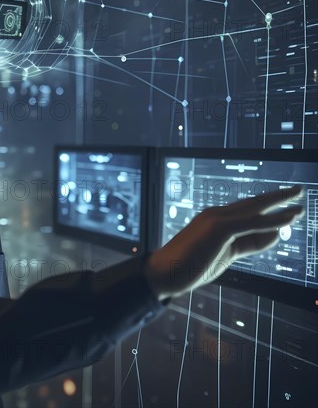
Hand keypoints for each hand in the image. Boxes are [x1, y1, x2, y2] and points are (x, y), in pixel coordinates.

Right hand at [143, 185, 304, 300]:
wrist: (165, 272)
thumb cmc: (191, 266)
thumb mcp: (227, 255)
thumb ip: (251, 244)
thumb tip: (276, 235)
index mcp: (215, 220)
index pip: (248, 214)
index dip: (269, 213)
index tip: (287, 212)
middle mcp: (216, 214)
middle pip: (254, 203)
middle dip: (278, 197)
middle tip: (297, 191)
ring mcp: (217, 219)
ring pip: (255, 208)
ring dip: (280, 202)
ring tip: (299, 197)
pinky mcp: (220, 228)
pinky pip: (253, 223)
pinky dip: (273, 219)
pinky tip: (290, 216)